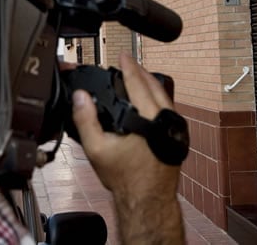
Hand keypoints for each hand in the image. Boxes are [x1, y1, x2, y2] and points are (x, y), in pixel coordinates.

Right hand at [71, 52, 184, 243]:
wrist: (148, 202)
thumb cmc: (125, 179)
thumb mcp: (97, 149)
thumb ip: (86, 120)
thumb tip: (80, 96)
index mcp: (148, 119)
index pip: (138, 84)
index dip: (129, 67)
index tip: (124, 55)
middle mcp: (165, 120)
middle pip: (154, 87)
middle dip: (141, 72)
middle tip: (130, 62)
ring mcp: (174, 129)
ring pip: (164, 98)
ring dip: (150, 85)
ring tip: (138, 77)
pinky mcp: (177, 137)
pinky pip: (168, 109)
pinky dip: (157, 99)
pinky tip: (149, 101)